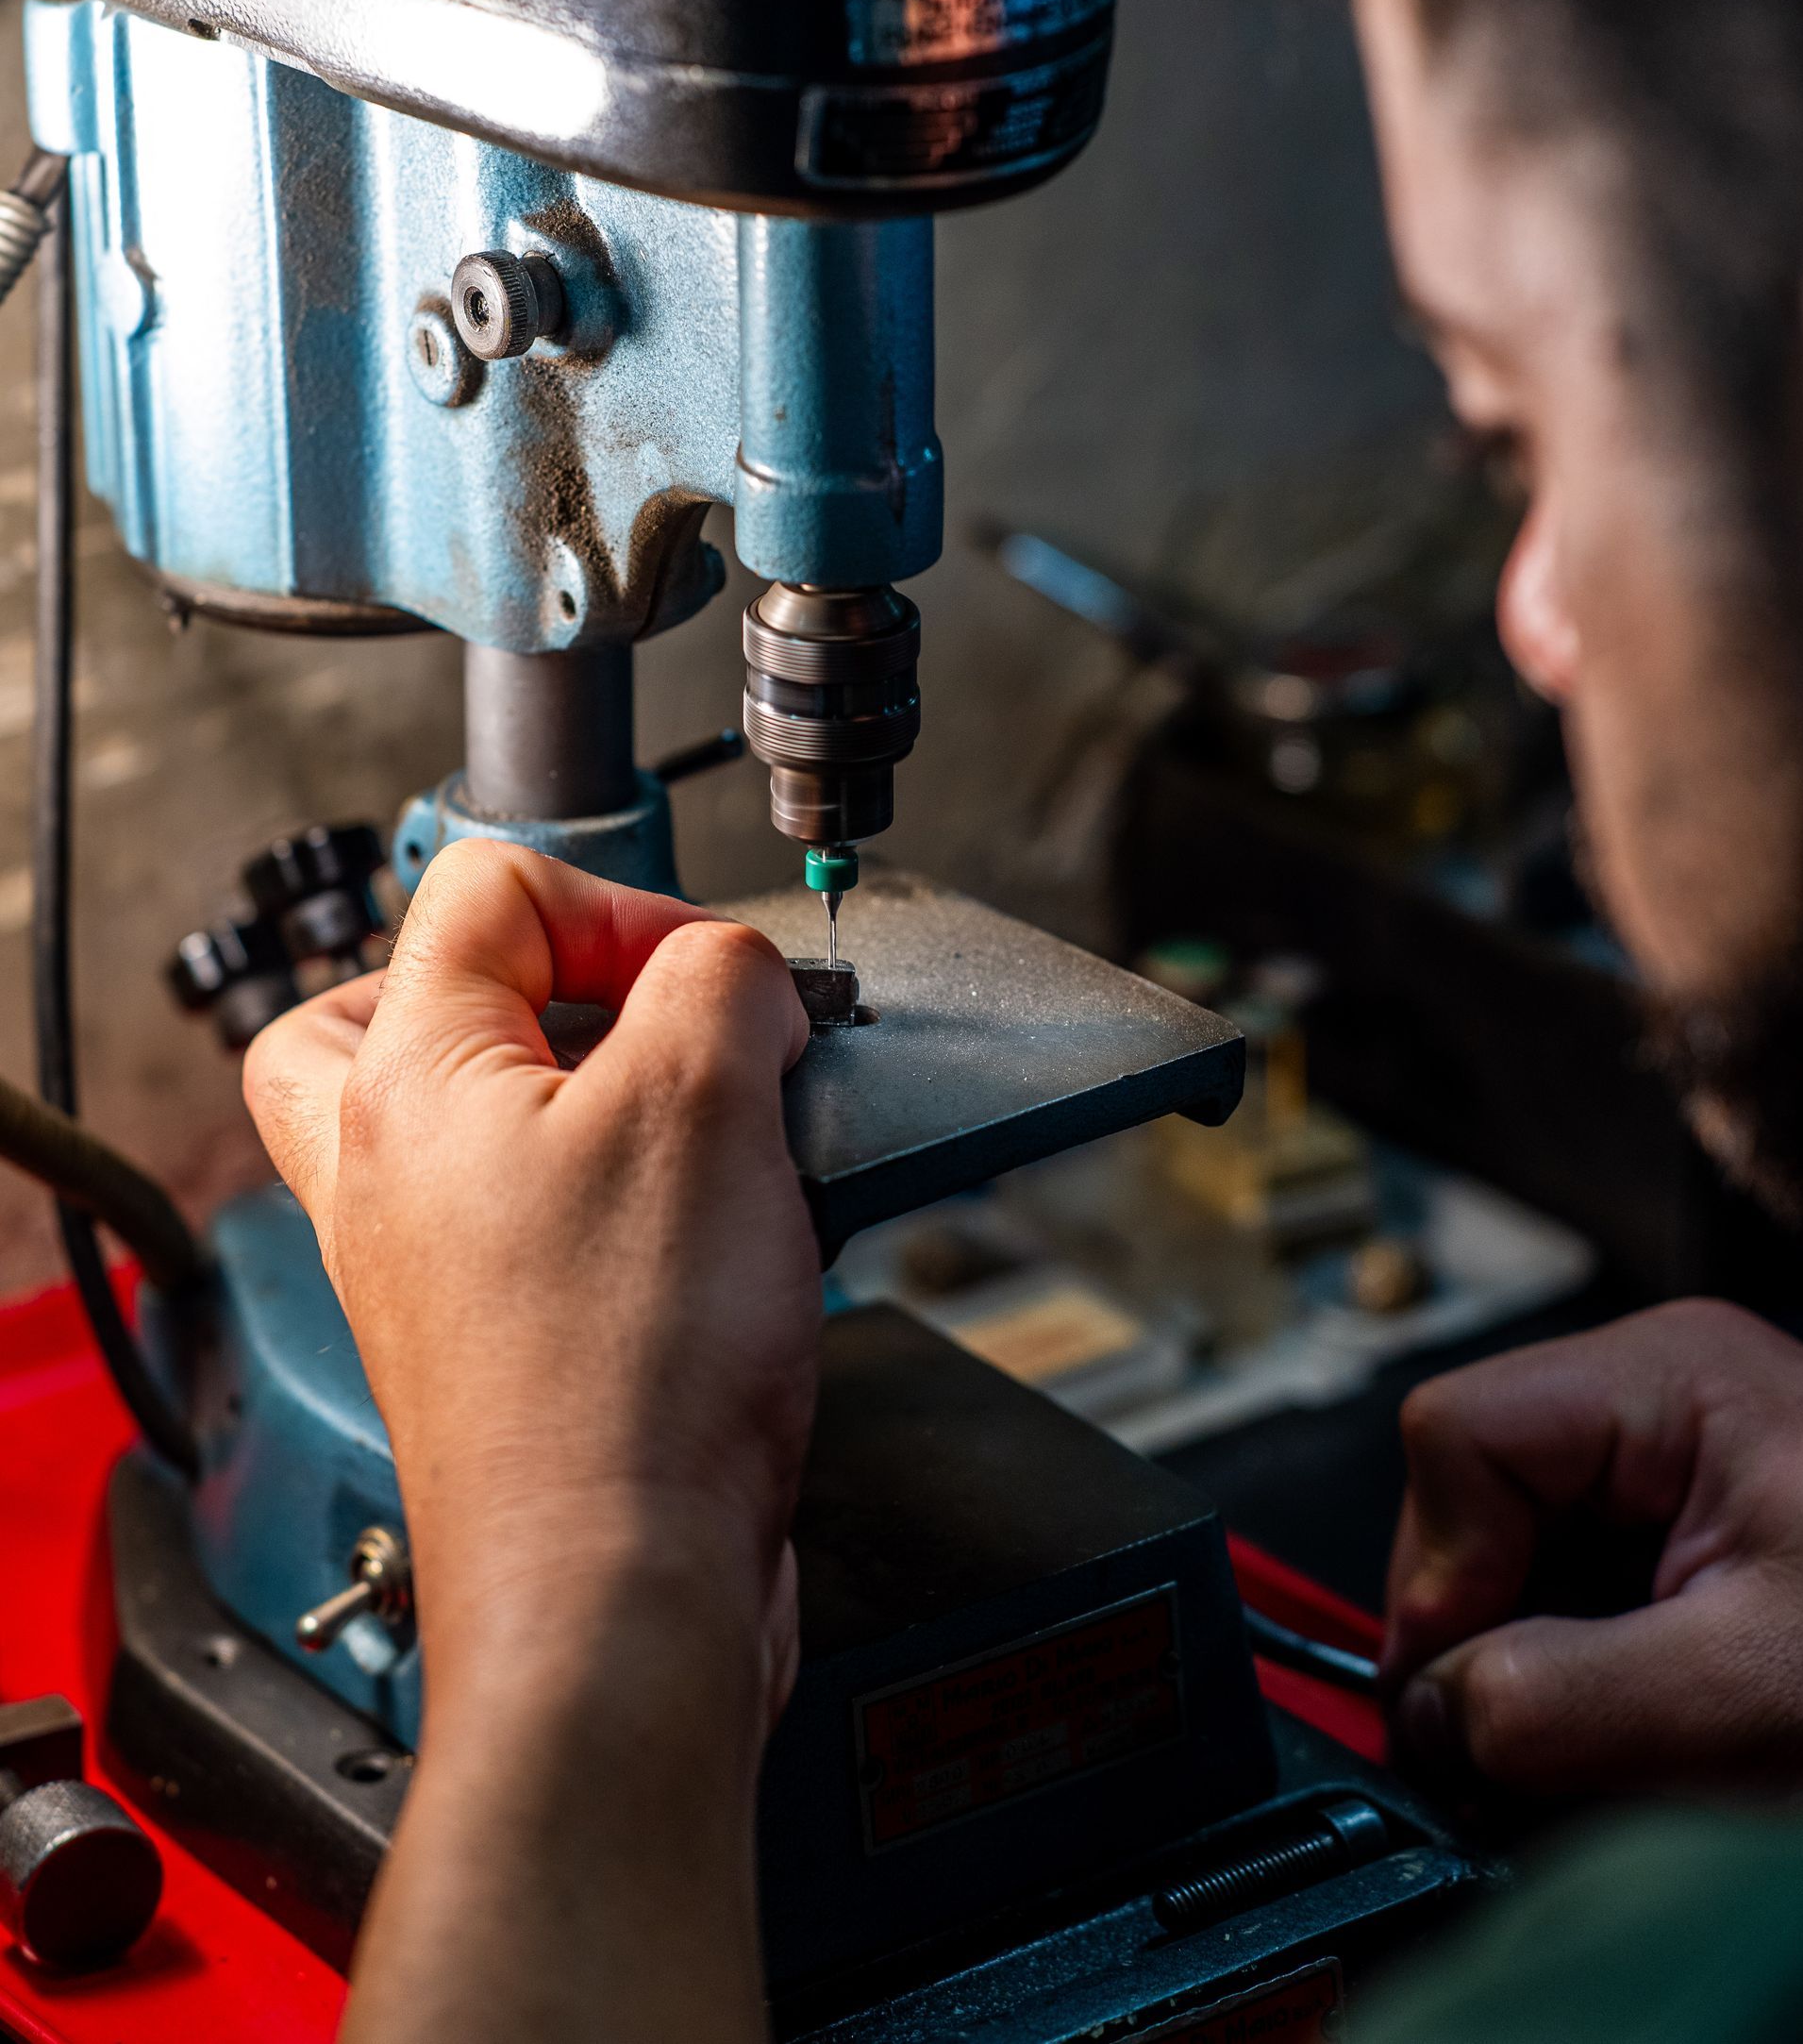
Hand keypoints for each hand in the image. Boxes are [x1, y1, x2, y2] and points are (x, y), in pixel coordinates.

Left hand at [243, 839, 815, 2043]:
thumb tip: (737, 975)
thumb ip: (724, 983)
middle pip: (385, 1012)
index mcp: (405, 1080)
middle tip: (613, 1016)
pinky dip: (610, 1202)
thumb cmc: (627, 1377)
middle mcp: (388, 1176)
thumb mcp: (708, 1101)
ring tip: (675, 1120)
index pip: (485, 889)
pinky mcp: (497, 1349)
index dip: (626, 902)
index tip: (713, 976)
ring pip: (463, 1128)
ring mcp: (431, 1272)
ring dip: (572, 1100)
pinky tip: (711, 1234)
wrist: (621, 1593)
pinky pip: (529, 1227)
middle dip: (527, 991)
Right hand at [1385, 1300, 1802, 1797]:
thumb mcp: (1736, 1694)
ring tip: (1621, 1747)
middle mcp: (1662, 1402)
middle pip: (1476, 1499)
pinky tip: (1645, 1731)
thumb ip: (1555, 1695)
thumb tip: (1430, 1714)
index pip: (1457, 1436)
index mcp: (1670, 1376)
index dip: (1441, 1569)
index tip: (1469, 1691)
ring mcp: (1678, 1472)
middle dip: (1493, 1631)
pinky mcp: (1694, 1543)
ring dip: (1541, 1669)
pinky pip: (1576, 1600)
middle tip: (1540, 1745)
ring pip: (1517, 1562)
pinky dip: (1588, 1682)